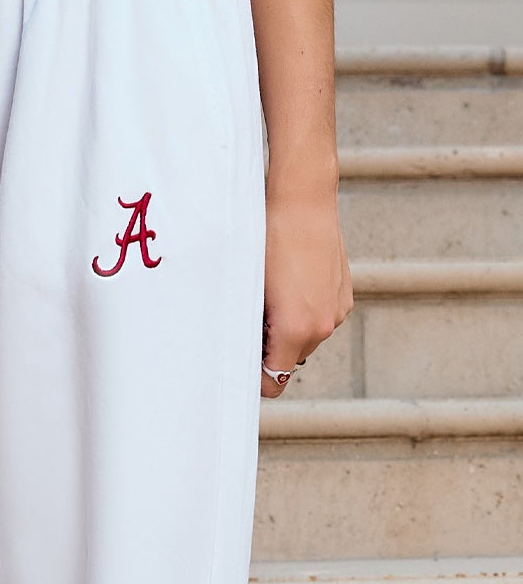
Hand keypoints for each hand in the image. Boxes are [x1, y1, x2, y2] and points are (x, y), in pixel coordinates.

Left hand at [261, 186, 352, 396]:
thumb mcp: (251, 291)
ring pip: (305, 339)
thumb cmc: (267, 243)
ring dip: (287, 329)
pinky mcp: (345, 296)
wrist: (303, 202)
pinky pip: (319, 318)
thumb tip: (245, 353)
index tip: (240, 362)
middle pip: (288, 361)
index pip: (273, 381)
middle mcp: (322, 327)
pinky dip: (304, 312)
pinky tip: (291, 284)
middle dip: (270, 348)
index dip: (254, 378)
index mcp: (296, 330)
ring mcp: (337, 312)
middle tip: (250, 319)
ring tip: (271, 297)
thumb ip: (251, 330)